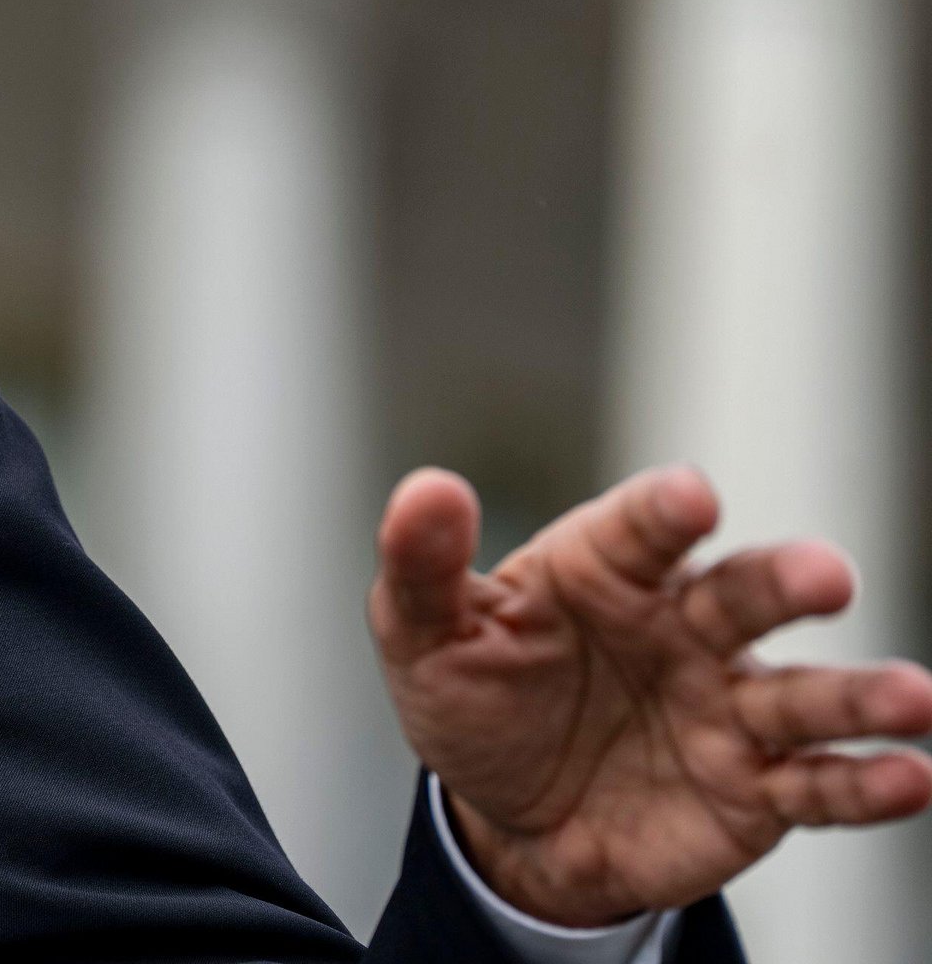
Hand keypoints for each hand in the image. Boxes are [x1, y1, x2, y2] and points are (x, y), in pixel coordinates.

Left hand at [369, 463, 931, 926]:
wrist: (510, 818)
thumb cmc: (476, 700)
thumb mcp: (425, 636)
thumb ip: (423, 565)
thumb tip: (428, 488)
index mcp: (605, 569)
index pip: (638, 529)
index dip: (663, 512)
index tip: (688, 497)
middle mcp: (683, 626)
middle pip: (742, 595)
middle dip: (786, 583)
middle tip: (826, 575)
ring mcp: (727, 706)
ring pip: (804, 693)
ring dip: (861, 693)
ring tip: (912, 697)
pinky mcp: (757, 788)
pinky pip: (819, 785)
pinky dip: (868, 784)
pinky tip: (911, 774)